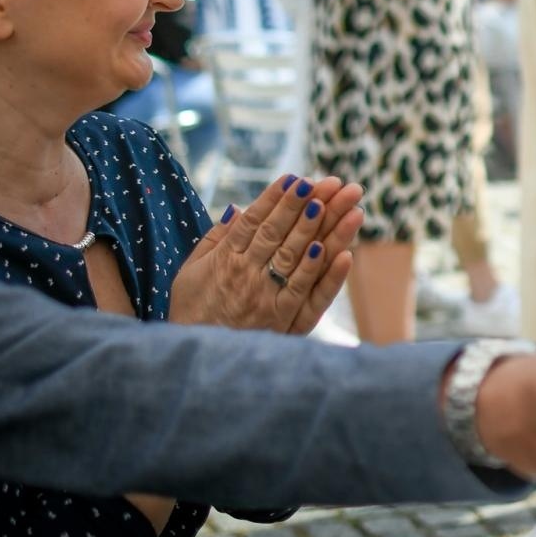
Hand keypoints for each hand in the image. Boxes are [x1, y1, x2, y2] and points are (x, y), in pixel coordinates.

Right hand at [169, 174, 362, 333]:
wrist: (194, 358)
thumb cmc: (192, 310)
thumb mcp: (190, 271)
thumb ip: (215, 239)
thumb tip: (238, 208)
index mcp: (225, 259)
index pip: (255, 221)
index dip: (276, 199)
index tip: (297, 178)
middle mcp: (247, 275)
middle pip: (281, 233)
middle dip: (307, 204)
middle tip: (330, 182)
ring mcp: (266, 298)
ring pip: (298, 256)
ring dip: (322, 229)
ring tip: (341, 205)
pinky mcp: (283, 321)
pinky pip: (308, 294)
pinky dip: (326, 273)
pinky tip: (345, 253)